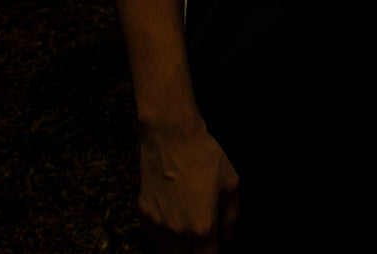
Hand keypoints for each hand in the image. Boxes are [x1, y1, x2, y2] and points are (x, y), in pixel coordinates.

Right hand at [138, 115, 239, 250]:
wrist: (170, 135)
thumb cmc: (201, 155)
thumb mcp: (230, 183)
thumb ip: (232, 218)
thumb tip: (228, 240)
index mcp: (202, 227)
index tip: (217, 247)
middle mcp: (178, 232)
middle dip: (198, 251)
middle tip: (203, 234)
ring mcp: (158, 226)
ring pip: (169, 253)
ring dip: (181, 247)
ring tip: (189, 225)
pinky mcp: (144, 217)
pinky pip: (154, 239)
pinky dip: (164, 236)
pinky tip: (173, 218)